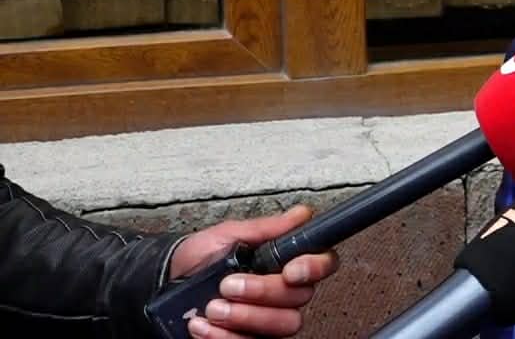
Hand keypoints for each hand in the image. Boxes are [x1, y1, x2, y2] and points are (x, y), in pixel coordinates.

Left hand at [169, 205, 338, 338]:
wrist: (164, 283)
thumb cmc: (198, 258)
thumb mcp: (228, 235)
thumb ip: (266, 229)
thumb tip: (300, 215)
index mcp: (285, 263)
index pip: (323, 264)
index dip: (314, 267)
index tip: (289, 270)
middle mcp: (284, 293)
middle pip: (299, 298)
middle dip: (262, 292)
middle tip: (229, 285)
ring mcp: (268, 320)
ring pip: (283, 325)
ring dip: (245, 316)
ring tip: (213, 307)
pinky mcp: (249, 338)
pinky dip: (223, 337)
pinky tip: (203, 325)